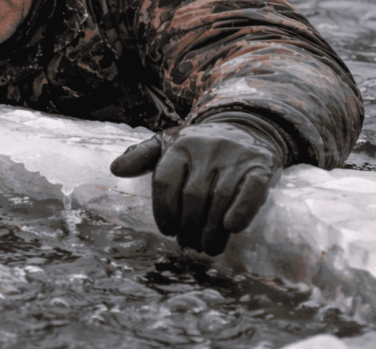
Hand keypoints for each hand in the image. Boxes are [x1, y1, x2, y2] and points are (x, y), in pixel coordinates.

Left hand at [110, 121, 284, 254]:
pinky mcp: (260, 165)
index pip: (164, 182)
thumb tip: (115, 169)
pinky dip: (241, 211)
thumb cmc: (199, 146)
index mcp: (180, 144)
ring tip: (207, 247)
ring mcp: (235, 156)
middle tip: (189, 244)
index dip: (163, 212)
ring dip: (211, 231)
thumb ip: (141, 156)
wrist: (246, 128)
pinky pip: (250, 191)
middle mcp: (206, 147)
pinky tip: (231, 228)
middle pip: (192, 197)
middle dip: (188, 227)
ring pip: (219, 199)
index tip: (167, 232)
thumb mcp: (168, 144)